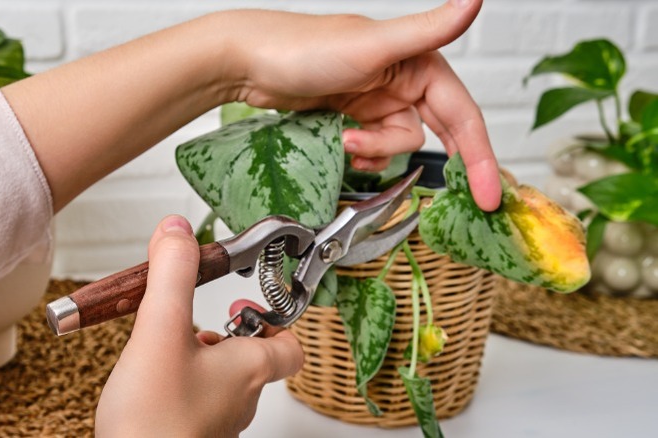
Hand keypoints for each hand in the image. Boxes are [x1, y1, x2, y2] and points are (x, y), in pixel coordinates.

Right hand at [95, 216, 303, 436]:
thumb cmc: (154, 422)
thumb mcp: (161, 332)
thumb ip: (172, 276)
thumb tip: (178, 230)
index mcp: (247, 369)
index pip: (291, 345)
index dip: (281, 319)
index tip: (257, 299)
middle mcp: (240, 399)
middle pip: (254, 358)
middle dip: (227, 332)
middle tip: (200, 319)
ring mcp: (216, 423)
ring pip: (223, 382)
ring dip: (202, 357)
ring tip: (168, 344)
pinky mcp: (190, 436)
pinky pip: (197, 402)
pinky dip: (182, 383)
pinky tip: (152, 380)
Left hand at [222, 0, 500, 209]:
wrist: (246, 62)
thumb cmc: (303, 46)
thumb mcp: (372, 45)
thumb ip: (426, 30)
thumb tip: (473, 0)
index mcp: (417, 62)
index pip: (462, 115)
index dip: (481, 156)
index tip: (490, 194)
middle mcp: (401, 81)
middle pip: (438, 132)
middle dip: (447, 163)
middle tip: (466, 199)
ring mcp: (375, 101)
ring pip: (397, 144)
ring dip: (377, 151)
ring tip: (348, 142)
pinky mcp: (351, 116)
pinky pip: (371, 147)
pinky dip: (362, 153)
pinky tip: (342, 146)